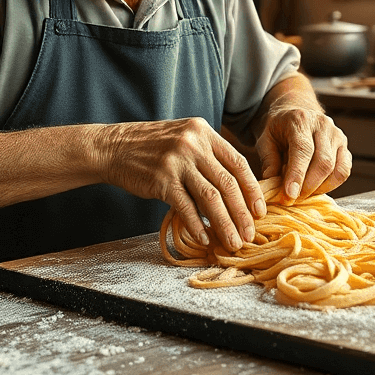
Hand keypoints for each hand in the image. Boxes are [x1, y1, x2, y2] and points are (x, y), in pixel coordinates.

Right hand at [98, 117, 264, 251]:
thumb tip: (235, 189)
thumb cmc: (152, 147)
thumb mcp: (184, 138)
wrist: (114, 147)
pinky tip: (205, 238)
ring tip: (233, 242)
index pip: (238, 163)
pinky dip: (198, 225)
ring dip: (225, 224)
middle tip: (250, 234)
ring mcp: (177, 161)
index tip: (260, 210)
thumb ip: (208, 156)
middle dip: (243, 213)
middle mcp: (194, 144)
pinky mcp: (161, 180)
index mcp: (204, 133)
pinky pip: (186, 207)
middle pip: (228, 183)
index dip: (252, 189)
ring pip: (211, 198)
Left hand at [255, 107, 350, 199]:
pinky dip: (332, 184)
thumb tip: (271, 183)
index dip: (297, 174)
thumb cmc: (277, 128)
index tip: (290, 195)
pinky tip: (316, 187)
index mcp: (299, 120)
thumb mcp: (265, 139)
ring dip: (320, 187)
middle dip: (309, 186)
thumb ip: (268, 160)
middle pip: (323, 162)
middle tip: (293, 198)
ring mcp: (337, 135)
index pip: (303, 150)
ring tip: (304, 193)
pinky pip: (344, 170)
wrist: (294, 110)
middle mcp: (322, 125)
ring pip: (337, 169)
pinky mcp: (344, 146)